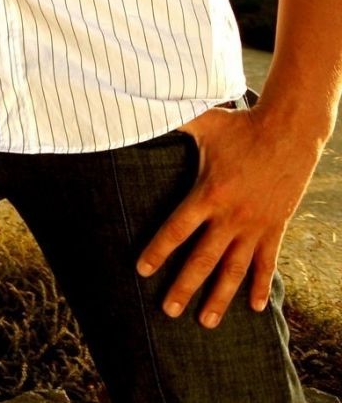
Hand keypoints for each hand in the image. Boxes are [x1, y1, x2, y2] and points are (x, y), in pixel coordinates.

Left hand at [135, 104, 326, 327]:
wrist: (291, 132)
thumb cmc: (242, 126)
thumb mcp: (204, 123)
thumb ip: (172, 121)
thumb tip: (138, 108)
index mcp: (208, 194)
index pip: (177, 229)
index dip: (159, 251)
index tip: (142, 270)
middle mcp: (231, 216)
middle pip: (203, 259)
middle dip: (185, 287)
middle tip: (168, 311)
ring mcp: (256, 225)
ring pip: (235, 269)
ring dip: (221, 297)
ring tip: (207, 321)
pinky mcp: (275, 228)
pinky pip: (267, 263)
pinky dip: (261, 285)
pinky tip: (256, 307)